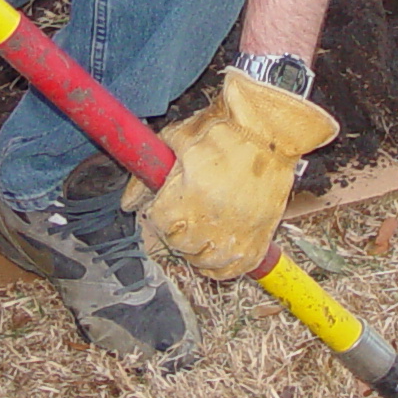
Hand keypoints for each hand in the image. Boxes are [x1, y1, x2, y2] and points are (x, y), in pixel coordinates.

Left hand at [125, 68, 338, 278]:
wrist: (271, 130)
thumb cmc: (224, 129)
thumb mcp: (177, 141)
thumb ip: (147, 174)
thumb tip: (126, 202)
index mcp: (191, 193)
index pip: (159, 223)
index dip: (158, 212)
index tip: (164, 205)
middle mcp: (214, 219)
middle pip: (180, 244)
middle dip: (175, 230)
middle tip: (182, 214)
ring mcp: (239, 232)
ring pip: (206, 261)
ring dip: (197, 249)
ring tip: (200, 231)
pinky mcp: (260, 237)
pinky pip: (235, 268)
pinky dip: (222, 265)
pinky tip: (217, 250)